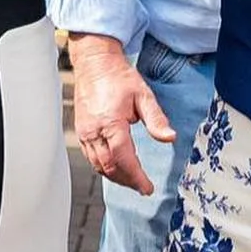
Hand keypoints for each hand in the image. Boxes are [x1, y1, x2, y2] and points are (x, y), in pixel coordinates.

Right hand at [67, 33, 174, 195]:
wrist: (94, 63)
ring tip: (131, 180)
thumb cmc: (118, 77)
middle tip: (142, 187)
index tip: (148, 188)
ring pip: (98, 165)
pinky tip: (116, 167)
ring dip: (115, 176)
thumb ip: (156, 119)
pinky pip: (91, 157)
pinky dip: (104, 167)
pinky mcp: (81, 131)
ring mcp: (84, 132)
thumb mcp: (144, 96)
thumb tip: (169, 138)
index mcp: (110, 123)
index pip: (124, 159)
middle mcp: (93, 131)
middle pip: (109, 167)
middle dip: (127, 181)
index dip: (136, 177)